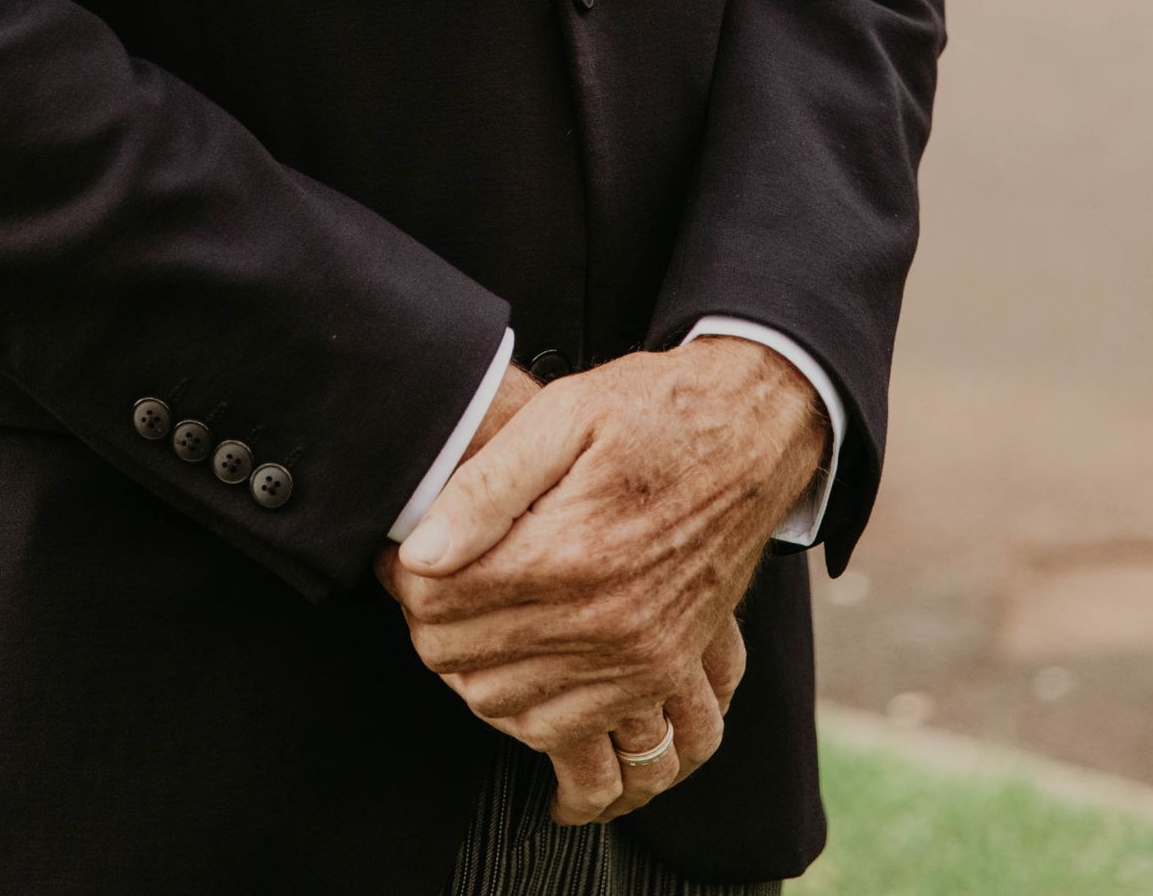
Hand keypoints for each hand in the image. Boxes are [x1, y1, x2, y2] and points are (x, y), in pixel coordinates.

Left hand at [378, 339, 827, 825]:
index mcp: (573, 551)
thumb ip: (487, 485)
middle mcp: (607, 622)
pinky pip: (572, 740)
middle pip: (465, 658)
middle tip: (422, 584)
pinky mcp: (662, 676)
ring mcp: (639, 661)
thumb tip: (418, 551)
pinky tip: (509, 677)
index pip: (443, 600)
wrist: (752, 436)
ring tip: (461, 620)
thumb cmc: (654, 413)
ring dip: (467, 670)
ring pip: (505, 708)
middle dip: (426, 624)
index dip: (404, 577)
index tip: (400, 554)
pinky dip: (524, 718)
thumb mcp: (566, 415)